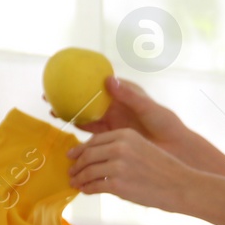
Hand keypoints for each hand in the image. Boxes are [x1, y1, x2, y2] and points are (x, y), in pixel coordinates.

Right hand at [56, 76, 187, 149]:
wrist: (175, 149)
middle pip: (88, 98)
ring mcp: (113, 121)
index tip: (64, 75)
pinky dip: (78, 129)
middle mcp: (116, 106)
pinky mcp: (112, 136)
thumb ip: (130, 97)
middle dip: (69, 95)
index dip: (83, 79)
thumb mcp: (149, 108)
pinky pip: (91, 131)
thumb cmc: (167, 125)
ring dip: (70, 112)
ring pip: (86, 114)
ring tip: (52, 109)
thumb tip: (108, 79)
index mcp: (125, 94)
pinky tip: (66, 128)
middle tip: (49, 93)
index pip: (100, 83)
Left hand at [67, 129, 192, 213]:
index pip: (95, 140)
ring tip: (75, 183)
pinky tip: (85, 191)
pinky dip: (86, 189)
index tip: (73, 156)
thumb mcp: (143, 148)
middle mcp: (120, 147)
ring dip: (79, 178)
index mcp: (126, 135)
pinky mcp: (117, 184)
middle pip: (87, 154)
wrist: (182, 186)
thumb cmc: (165, 170)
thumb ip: (122, 148)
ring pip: (87, 171)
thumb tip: (97, 157)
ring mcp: (117, 166)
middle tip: (72, 172)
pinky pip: (93, 186)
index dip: (81, 149)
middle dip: (77, 164)